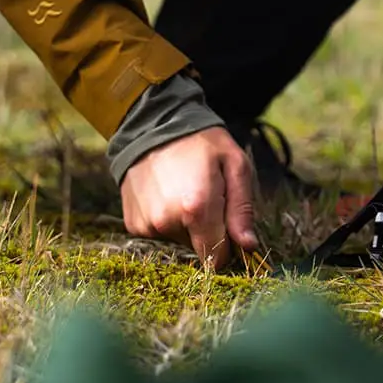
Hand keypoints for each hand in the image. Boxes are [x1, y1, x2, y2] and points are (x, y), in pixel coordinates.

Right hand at [120, 126, 259, 269]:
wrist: (153, 125)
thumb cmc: (202, 142)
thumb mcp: (235, 165)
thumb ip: (242, 209)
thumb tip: (248, 246)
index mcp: (197, 209)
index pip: (217, 257)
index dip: (228, 247)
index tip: (229, 228)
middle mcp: (167, 221)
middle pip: (198, 248)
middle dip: (207, 230)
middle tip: (207, 195)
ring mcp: (147, 224)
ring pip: (178, 241)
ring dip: (186, 225)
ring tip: (184, 190)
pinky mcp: (134, 224)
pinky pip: (159, 234)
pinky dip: (166, 220)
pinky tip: (166, 194)